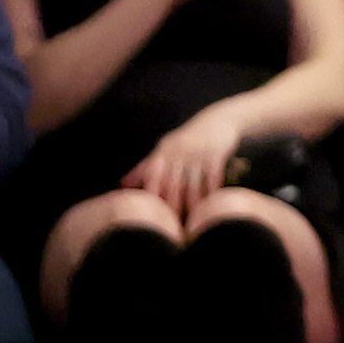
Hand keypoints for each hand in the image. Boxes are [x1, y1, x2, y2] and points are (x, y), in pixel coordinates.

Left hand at [125, 104, 242, 217]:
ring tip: (191, 219)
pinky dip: (212, 191)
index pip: (153, 173)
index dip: (150, 191)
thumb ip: (146, 165)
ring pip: (193, 183)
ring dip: (192, 202)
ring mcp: (198, 152)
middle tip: (170, 223)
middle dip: (171, 203)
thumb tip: (124, 184)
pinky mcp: (216, 154)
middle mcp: (179, 151)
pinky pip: (213, 176)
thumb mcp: (166, 147)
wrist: (219, 119)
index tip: (148, 209)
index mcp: (164, 150)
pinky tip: (211, 204)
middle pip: (172, 182)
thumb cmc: (189, 138)